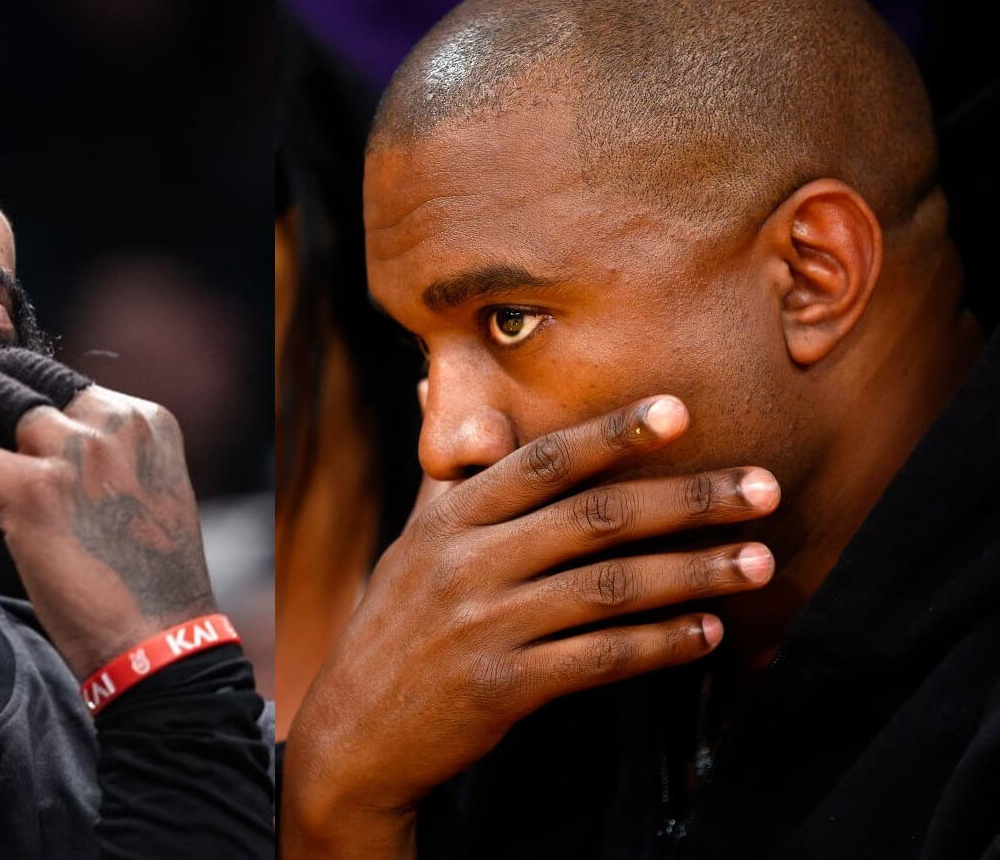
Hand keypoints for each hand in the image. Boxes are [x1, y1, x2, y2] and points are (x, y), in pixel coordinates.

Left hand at [0, 362, 214, 678]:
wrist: (163, 652)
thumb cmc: (145, 595)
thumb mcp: (139, 504)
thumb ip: (96, 464)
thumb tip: (23, 450)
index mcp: (144, 421)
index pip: (53, 378)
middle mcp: (115, 421)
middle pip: (13, 369)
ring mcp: (76, 450)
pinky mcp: (38, 488)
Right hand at [281, 395, 777, 855]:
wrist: (356, 729)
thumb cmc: (397, 623)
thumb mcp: (412, 543)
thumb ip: (448, 477)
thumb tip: (439, 389)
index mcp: (451, 518)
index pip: (542, 463)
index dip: (612, 434)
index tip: (680, 411)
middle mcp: (467, 563)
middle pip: (595, 518)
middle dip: (687, 500)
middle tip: (762, 488)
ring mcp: (484, 626)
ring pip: (608, 588)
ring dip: (693, 572)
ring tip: (759, 562)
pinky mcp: (502, 688)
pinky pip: (598, 659)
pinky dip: (659, 645)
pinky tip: (708, 635)